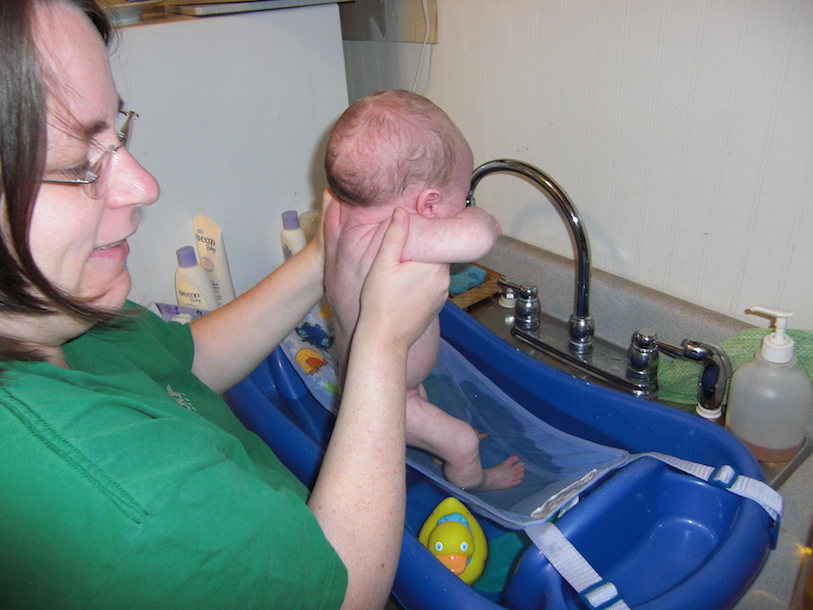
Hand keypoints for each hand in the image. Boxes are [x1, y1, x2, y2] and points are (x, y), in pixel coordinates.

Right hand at [358, 208, 448, 349]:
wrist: (384, 340)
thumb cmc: (380, 302)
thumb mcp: (382, 264)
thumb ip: (394, 236)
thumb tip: (402, 211)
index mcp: (434, 266)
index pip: (439, 239)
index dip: (429, 231)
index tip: (418, 225)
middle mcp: (444, 280)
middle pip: (438, 254)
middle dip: (424, 249)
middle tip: (403, 248)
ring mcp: (442, 295)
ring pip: (435, 271)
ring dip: (422, 266)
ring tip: (402, 268)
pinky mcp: (436, 307)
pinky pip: (432, 286)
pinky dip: (422, 282)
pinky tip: (405, 286)